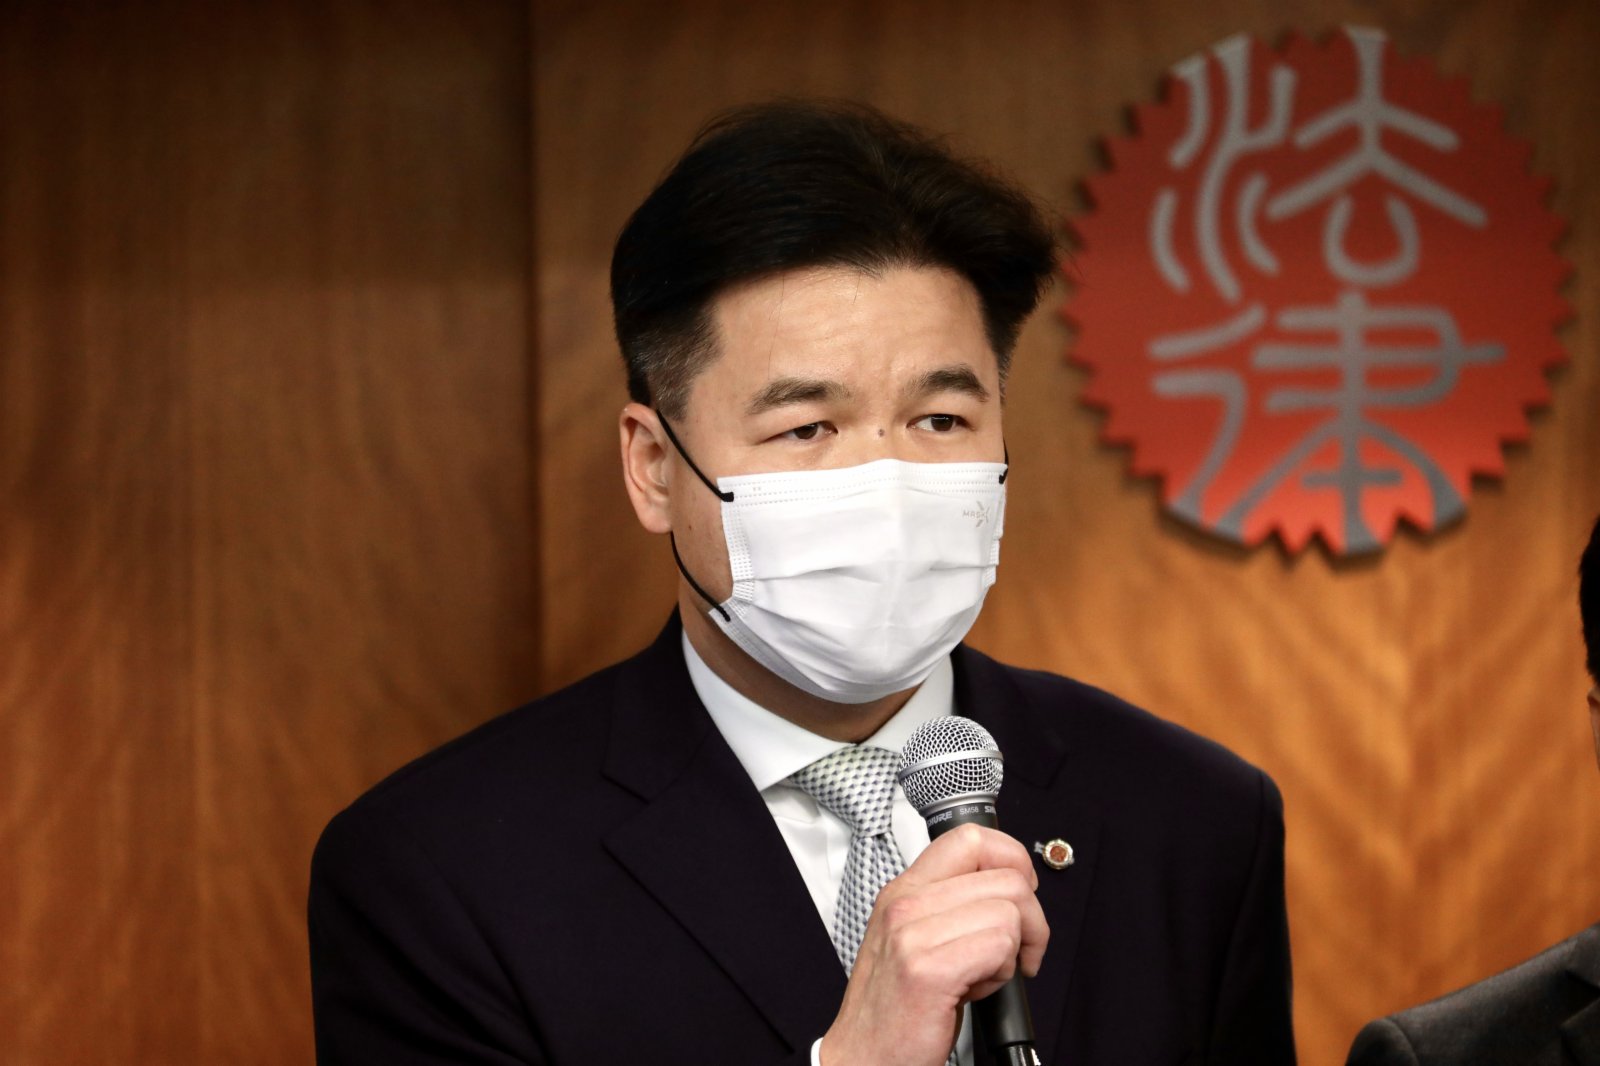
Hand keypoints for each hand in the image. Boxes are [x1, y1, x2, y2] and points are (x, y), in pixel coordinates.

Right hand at [818, 824, 1047, 1065]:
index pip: (972, 838)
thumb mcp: (915, 939)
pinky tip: (976, 990)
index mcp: (905, 890)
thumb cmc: (895, 1007)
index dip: (1012, 860)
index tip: (1020, 895)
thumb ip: (952, 905)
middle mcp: (905, 904)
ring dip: (1013, 951)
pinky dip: (1002, 973)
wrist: (863, 1057)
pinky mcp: (928, 970)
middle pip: (1006, 877)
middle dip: (1031, 919)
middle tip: (1018, 950)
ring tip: (984, 974)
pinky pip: (1000, 946)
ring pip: (1009, 912)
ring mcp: (912, 934)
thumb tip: (1009, 887)